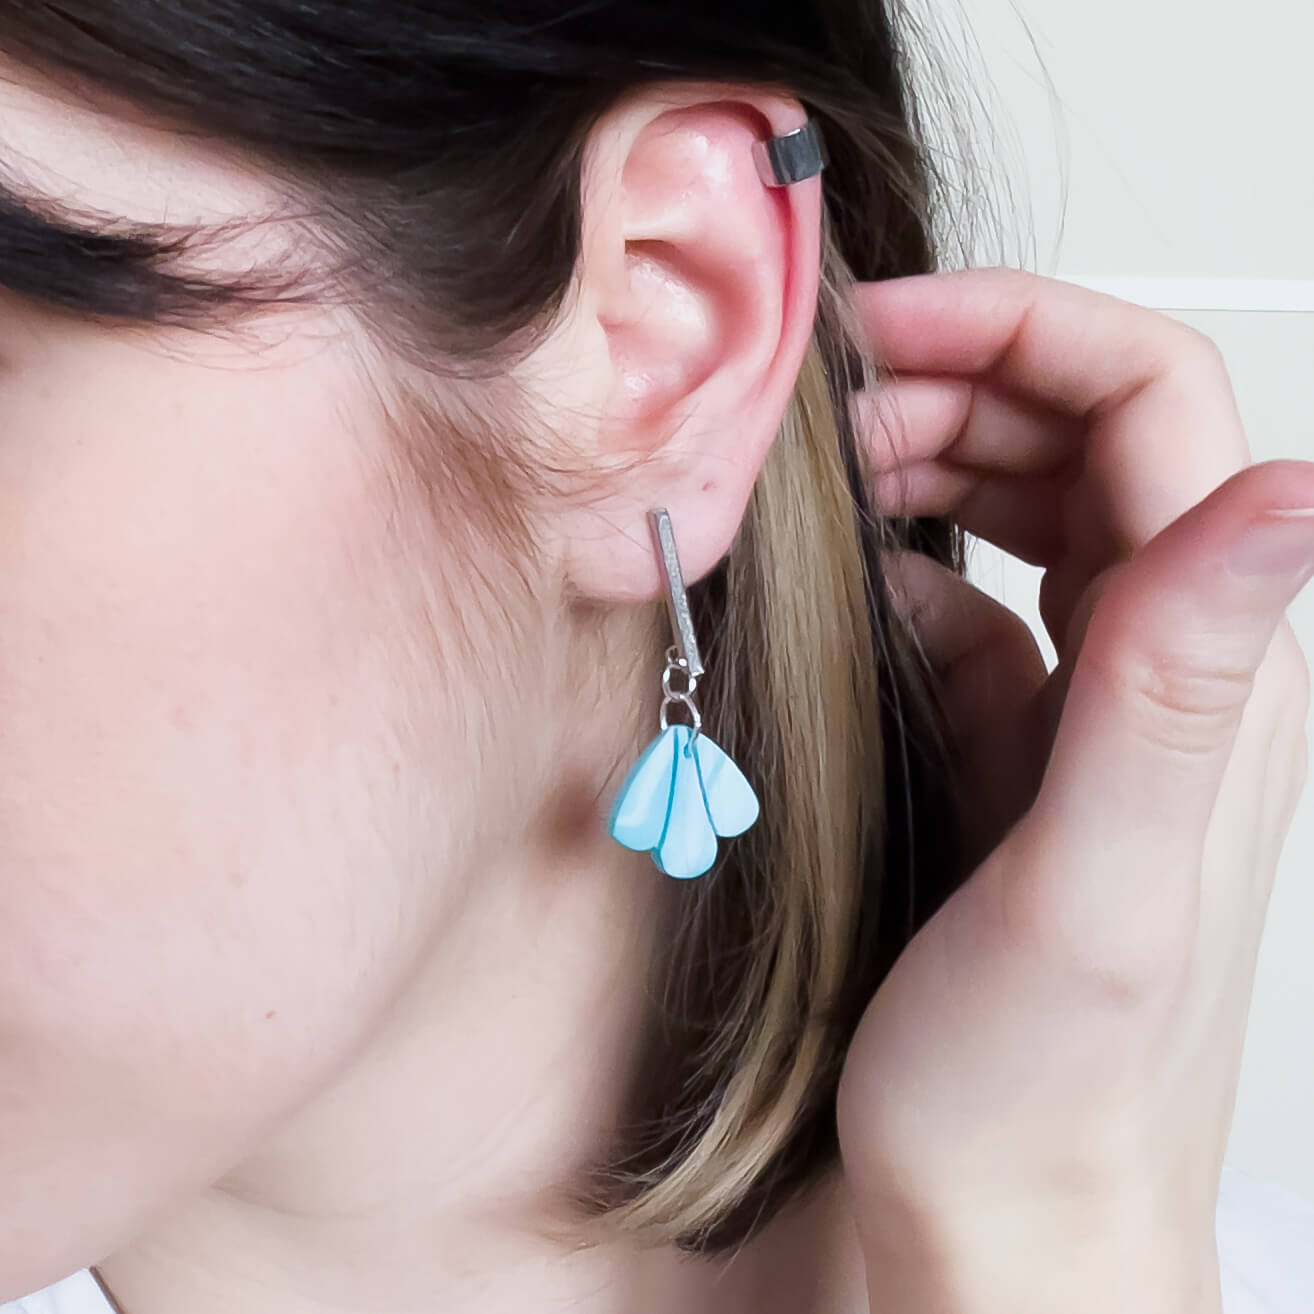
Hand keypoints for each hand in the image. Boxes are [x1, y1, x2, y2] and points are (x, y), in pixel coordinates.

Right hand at [833, 268, 1313, 1312]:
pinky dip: (903, 581)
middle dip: (959, 385)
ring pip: (1024, 516)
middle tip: (833, 411)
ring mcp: (1094, 710)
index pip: (1152, 405)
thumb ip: (1183, 684)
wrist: (1010, 1218)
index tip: (889, 332)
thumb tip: (1293, 489)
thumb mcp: (1105, 885)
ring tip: (830, 486)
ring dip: (929, 472)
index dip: (1025, 330)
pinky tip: (847, 609)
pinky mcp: (1025, 755)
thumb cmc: (1049, 1093)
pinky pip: (970, 616)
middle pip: (1086, 439)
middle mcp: (1168, 670)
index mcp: (1209, 668)